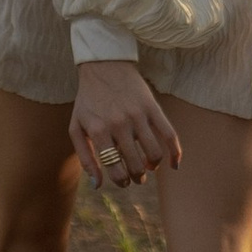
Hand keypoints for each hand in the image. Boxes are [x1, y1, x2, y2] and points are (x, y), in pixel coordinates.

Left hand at [71, 60, 181, 191]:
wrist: (103, 66)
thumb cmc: (88, 100)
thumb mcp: (76, 127)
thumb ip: (85, 158)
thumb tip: (98, 186)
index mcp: (99, 131)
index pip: (116, 169)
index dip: (122, 181)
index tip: (124, 181)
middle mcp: (119, 124)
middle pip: (136, 165)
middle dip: (137, 177)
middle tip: (136, 176)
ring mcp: (138, 115)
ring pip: (154, 154)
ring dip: (153, 167)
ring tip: (148, 166)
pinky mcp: (153, 107)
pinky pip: (169, 135)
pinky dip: (175, 153)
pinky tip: (174, 164)